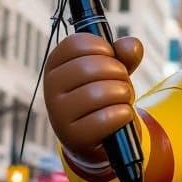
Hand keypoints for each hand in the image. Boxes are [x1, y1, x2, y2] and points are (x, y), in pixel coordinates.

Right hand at [44, 33, 142, 154]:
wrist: (102, 137)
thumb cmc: (105, 95)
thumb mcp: (115, 70)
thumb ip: (124, 54)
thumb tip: (131, 46)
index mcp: (56, 66)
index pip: (76, 43)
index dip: (103, 48)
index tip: (111, 58)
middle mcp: (50, 88)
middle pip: (90, 67)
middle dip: (118, 73)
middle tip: (121, 83)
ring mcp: (59, 114)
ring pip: (99, 93)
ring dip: (122, 94)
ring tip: (121, 100)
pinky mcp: (73, 137)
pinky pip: (106, 118)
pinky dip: (123, 114)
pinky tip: (122, 116)